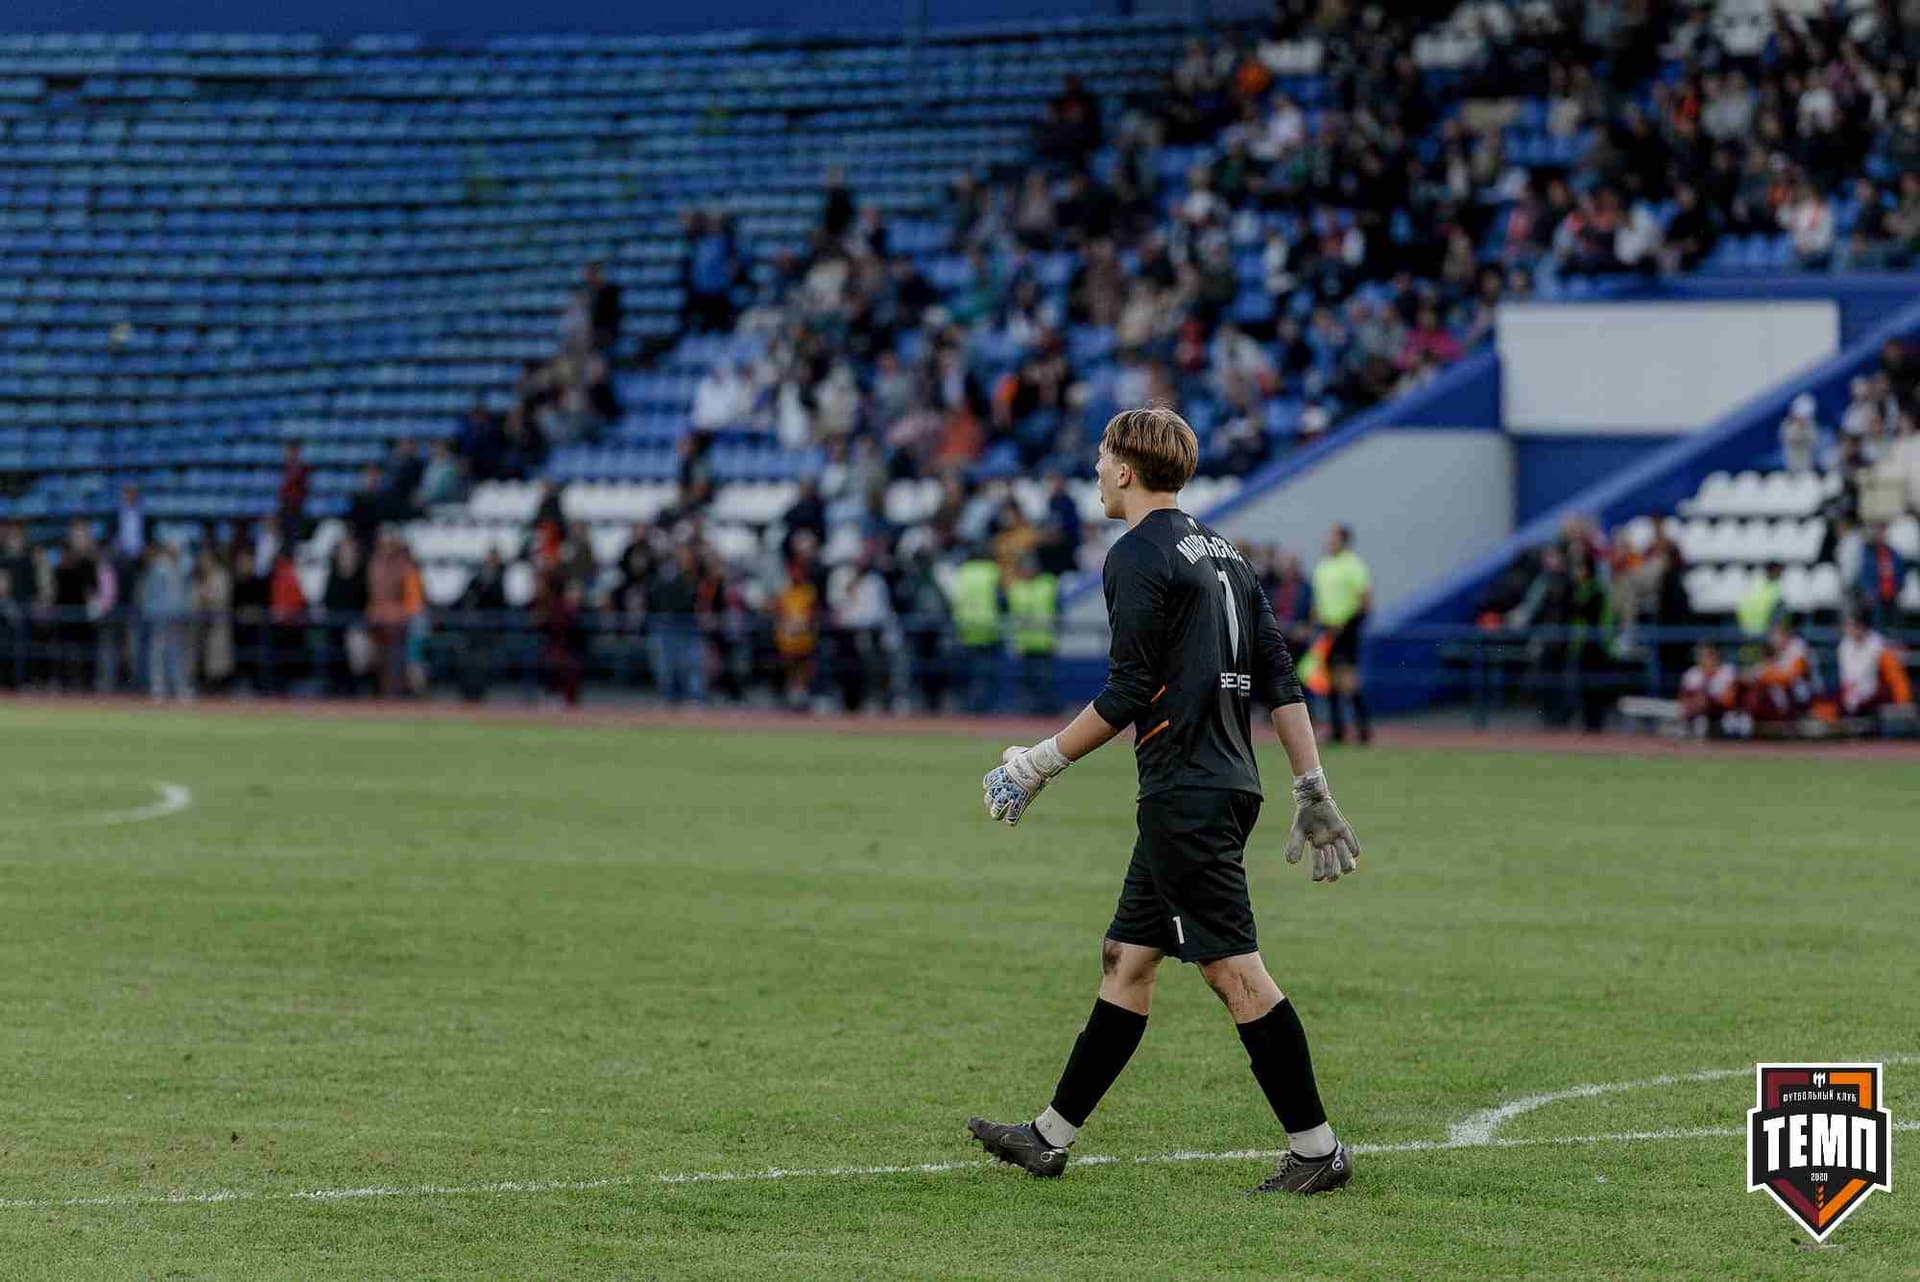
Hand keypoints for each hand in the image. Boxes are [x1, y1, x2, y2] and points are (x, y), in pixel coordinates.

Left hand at [982, 738, 1070, 826]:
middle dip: (990, 802)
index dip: (990, 786)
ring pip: (996, 809)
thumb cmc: (1026, 757)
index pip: (988, 782)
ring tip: (997, 815)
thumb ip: (1008, 756)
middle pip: (988, 798)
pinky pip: (1012, 816)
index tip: (993, 787)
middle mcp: (1001, 787)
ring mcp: (1009, 796)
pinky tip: (1011, 821)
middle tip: (994, 804)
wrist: (1034, 765)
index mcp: (999, 775)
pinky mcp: (1019, 802)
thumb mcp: (1014, 753)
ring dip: (996, 813)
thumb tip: (1006, 758)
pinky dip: (1011, 819)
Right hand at [1283, 768, 1360, 882]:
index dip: (1318, 875)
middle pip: (1334, 868)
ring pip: (1347, 860)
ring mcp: (1337, 839)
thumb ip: (1295, 846)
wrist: (1312, 799)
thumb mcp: (1297, 832)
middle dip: (1333, 874)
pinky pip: (1354, 845)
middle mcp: (1328, 846)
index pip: (1319, 867)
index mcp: (1316, 848)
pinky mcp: (1344, 830)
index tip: (1316, 878)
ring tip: (1342, 862)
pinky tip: (1348, 849)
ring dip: (1344, 863)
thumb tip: (1291, 862)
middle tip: (1331, 875)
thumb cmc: (1305, 815)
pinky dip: (1352, 850)